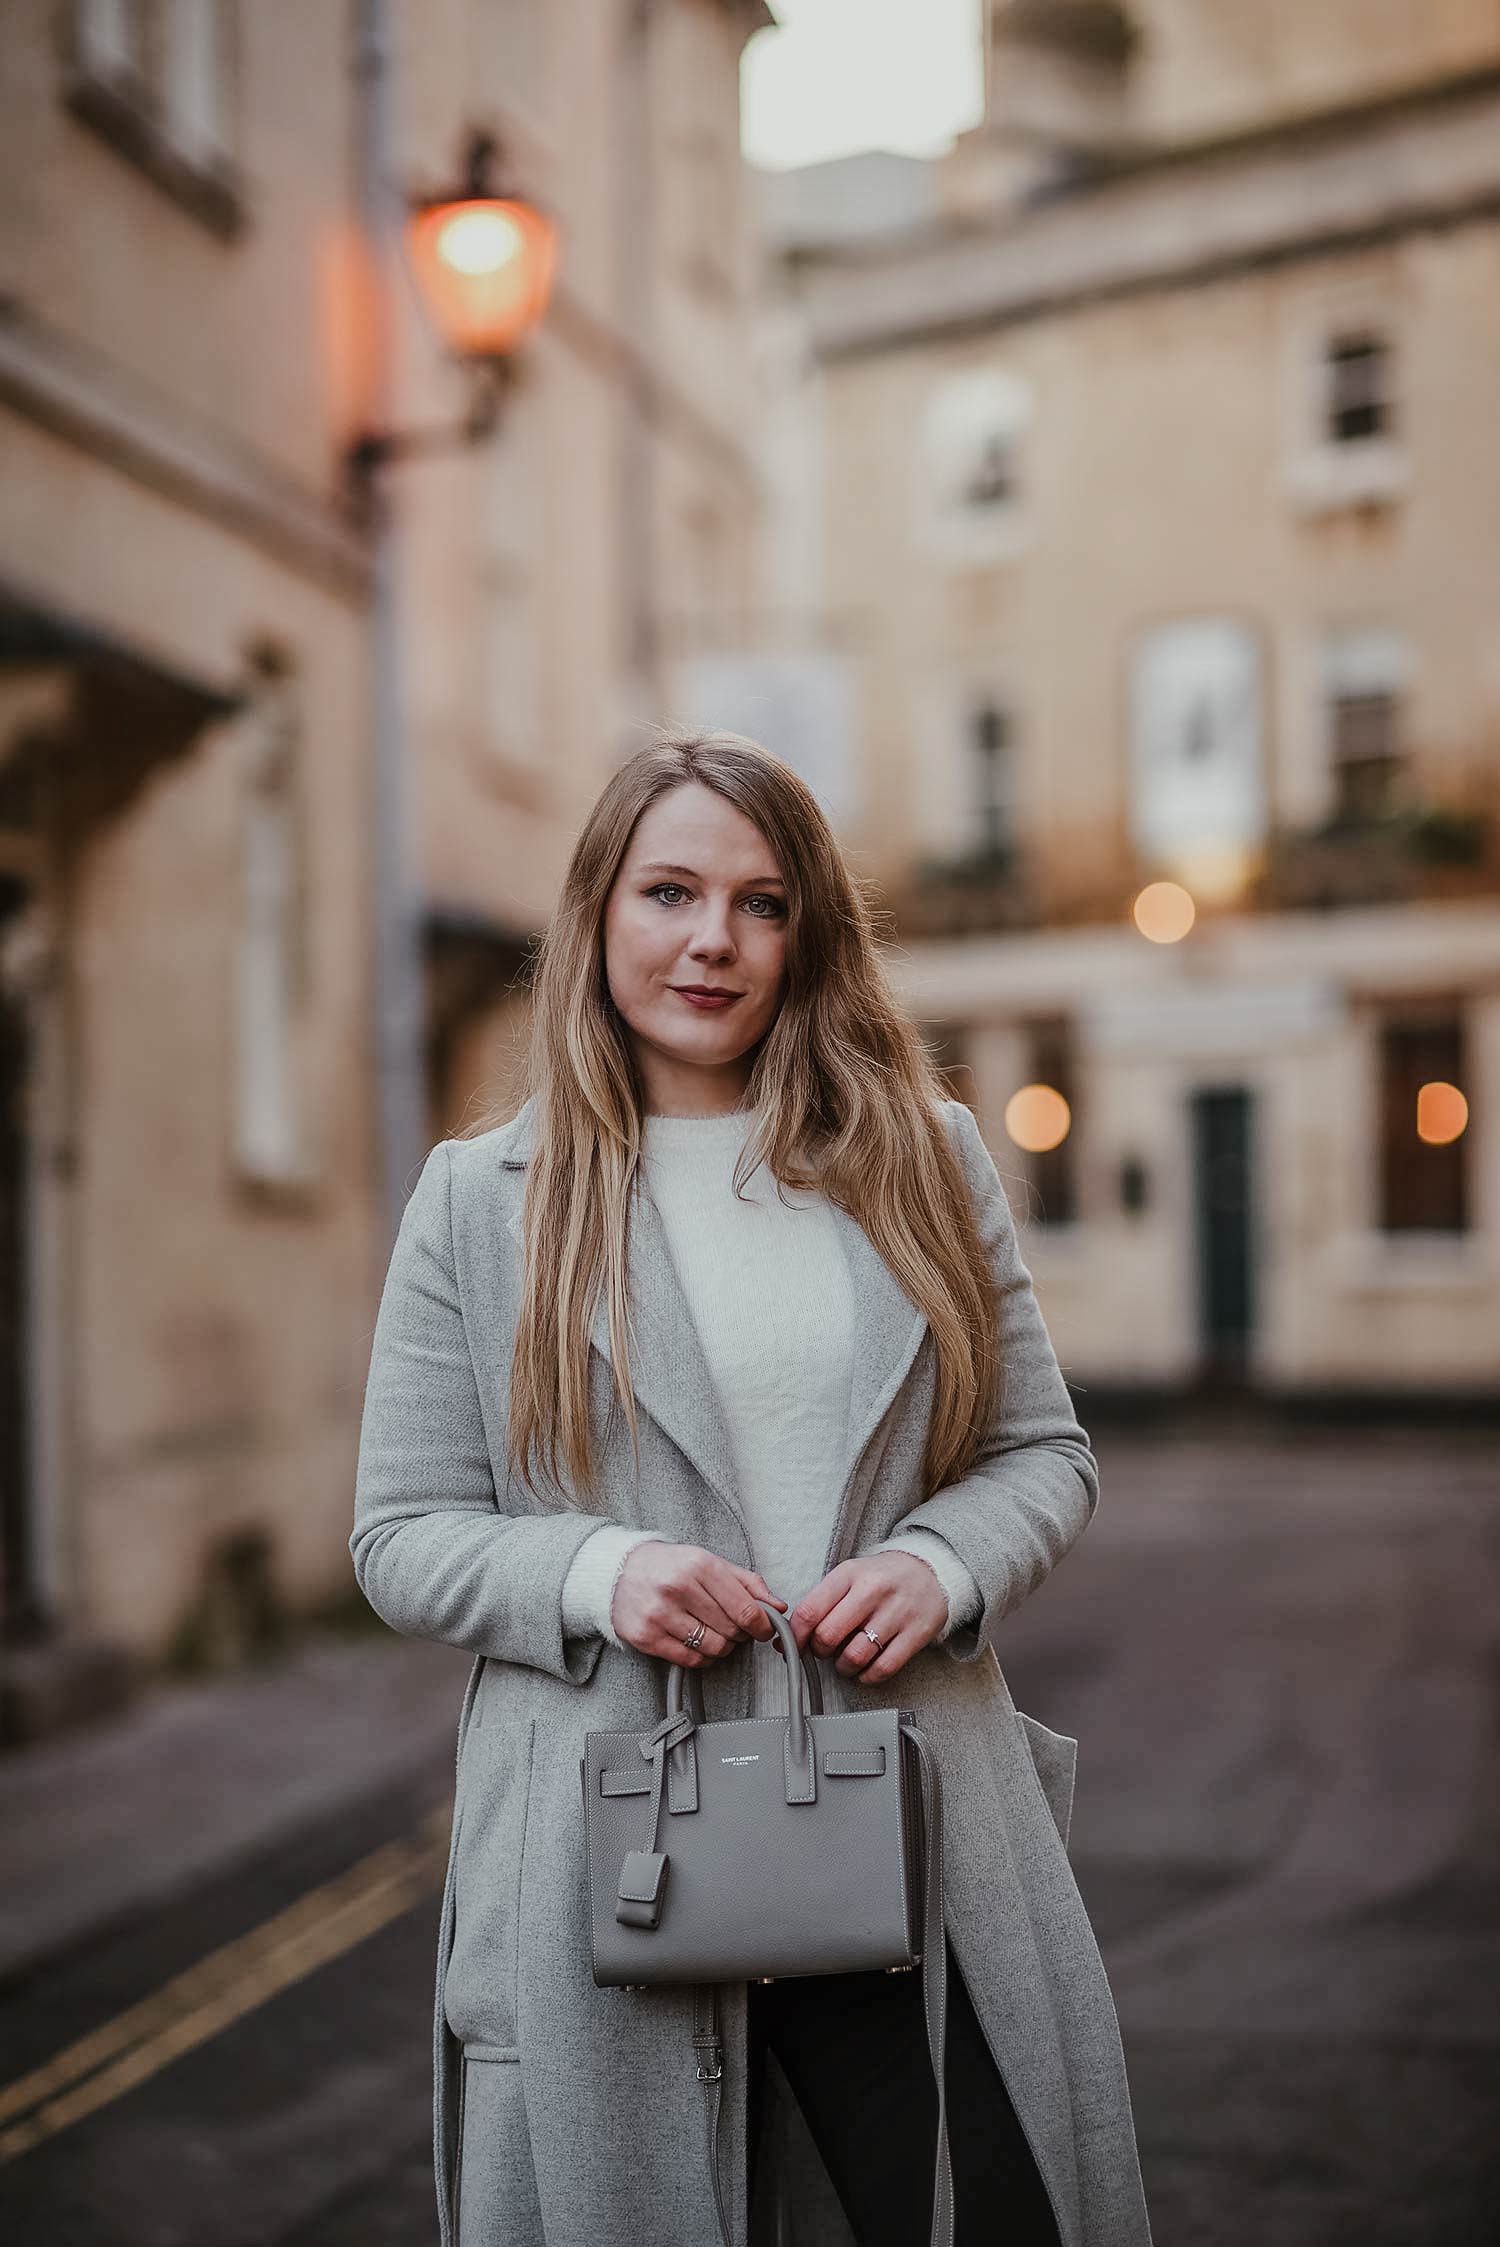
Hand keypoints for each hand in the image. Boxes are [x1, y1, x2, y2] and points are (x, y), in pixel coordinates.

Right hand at [611, 1542, 787, 1664]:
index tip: (764, 1629)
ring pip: (713, 1648)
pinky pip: (690, 1660)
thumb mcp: (709, 1562)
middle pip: (731, 1630)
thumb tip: (779, 1606)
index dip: (762, 1625)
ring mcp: (659, 1614)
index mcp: (699, 1565)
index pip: (745, 1608)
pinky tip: (698, 1643)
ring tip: (714, 1633)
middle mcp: (678, 1588)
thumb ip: (747, 1583)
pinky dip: (702, 1657)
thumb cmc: (669, 1566)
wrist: (617, 1572)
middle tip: (733, 1626)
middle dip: (740, 1633)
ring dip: (722, 1647)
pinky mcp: (645, 1637)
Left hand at [787, 1553, 946, 1685]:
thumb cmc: (881, 1577)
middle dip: (818, 1651)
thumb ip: (821, 1603)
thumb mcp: (849, 1576)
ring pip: (854, 1656)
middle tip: (823, 1651)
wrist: (930, 1570)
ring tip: (845, 1662)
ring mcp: (896, 1612)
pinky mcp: (916, 1633)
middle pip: (828, 1635)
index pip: (810, 1610)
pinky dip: (868, 1676)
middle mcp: (872, 1590)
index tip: (791, 1646)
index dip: (795, 1636)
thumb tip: (786, 1640)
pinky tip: (865, 1669)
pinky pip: (883, 1668)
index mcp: (849, 1574)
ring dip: (843, 1668)